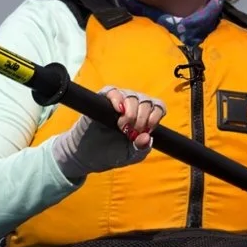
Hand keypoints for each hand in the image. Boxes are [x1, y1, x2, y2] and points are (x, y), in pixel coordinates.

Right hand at [51, 86, 166, 180]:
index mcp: (144, 116)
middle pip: (146, 102)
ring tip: (121, 127)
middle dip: (141, 119)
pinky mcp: (102, 100)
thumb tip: (147, 137)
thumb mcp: (131, 155)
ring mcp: (119, 101)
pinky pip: (113, 91)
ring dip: (130, 112)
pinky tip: (118, 110)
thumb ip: (141, 148)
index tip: (147, 130)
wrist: (88, 155)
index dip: (155, 117)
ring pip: (132, 96)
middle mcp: (134, 105)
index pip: (158, 107)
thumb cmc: (112, 153)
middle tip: (131, 132)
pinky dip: (117, 98)